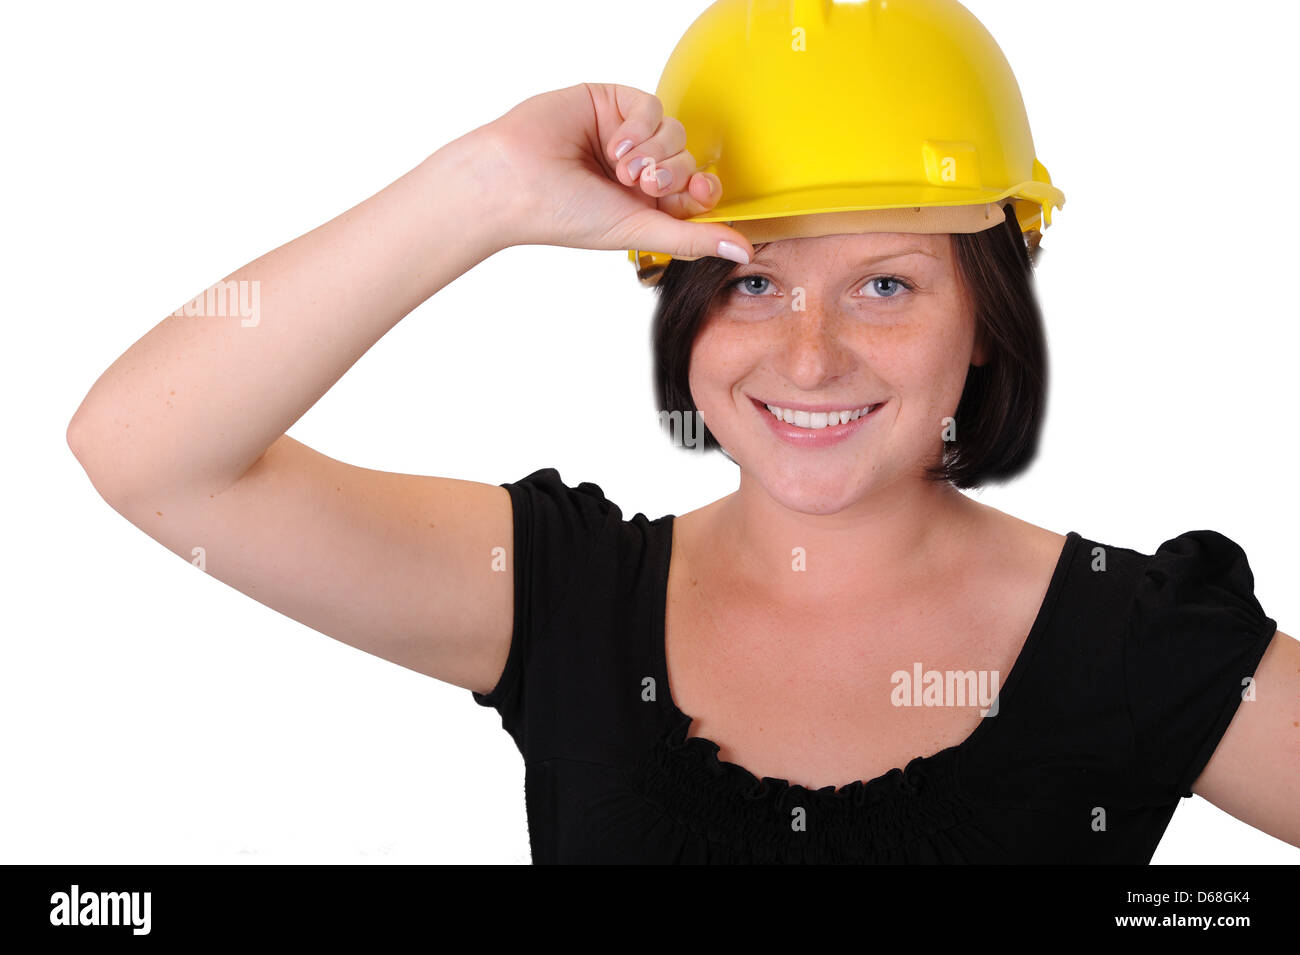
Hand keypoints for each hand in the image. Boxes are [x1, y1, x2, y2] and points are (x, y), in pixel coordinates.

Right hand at [474, 82, 752, 262]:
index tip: (695, 193)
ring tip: (621, 167)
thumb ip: (693, 239)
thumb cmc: (565, 215)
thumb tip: (743, 253)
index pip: (694, 192)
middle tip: (643, 185)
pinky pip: (650, 106)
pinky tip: (615, 145)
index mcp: (643, 204)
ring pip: (674, 131)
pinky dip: (639, 126)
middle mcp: (637, 169)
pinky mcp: (610, 103)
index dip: (702, 190)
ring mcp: (625, 135)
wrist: (515, 182)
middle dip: (671, 173)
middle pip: (687, 160)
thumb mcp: (639, 232)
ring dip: (654, 151)